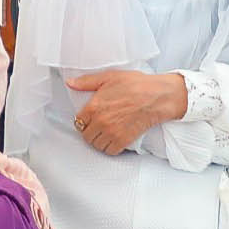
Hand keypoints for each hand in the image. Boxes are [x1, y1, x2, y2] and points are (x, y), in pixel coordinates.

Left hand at [67, 70, 187, 154]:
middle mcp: (100, 121)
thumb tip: (71, 83)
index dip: (83, 121)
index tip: (89, 119)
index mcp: (93, 106)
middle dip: (91, 132)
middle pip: (86, 136)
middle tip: (98, 127)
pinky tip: (114, 140)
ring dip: (100, 141)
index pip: (78, 122)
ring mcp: (112, 132)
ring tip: (106, 134)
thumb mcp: (109, 77)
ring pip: (97, 145)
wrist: (157, 96)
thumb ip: (87, 82)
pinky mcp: (124, 140)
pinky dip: (111, 148)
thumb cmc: (136, 84)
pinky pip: (110, 151)